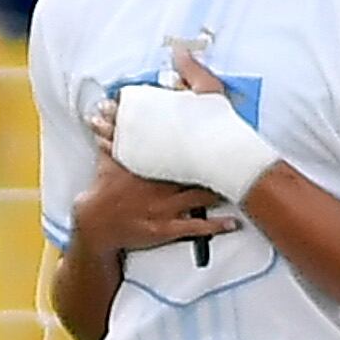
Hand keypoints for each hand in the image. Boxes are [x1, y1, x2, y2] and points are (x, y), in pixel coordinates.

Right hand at [71, 138, 245, 256]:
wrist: (95, 225)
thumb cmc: (104, 190)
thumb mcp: (108, 159)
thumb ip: (116, 137)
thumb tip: (108, 110)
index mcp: (149, 165)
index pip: (177, 149)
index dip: (198, 141)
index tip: (217, 132)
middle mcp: (159, 185)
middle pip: (195, 172)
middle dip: (216, 165)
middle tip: (238, 156)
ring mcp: (164, 208)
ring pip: (200, 198)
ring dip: (222, 192)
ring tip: (244, 186)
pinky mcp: (165, 229)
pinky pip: (195, 227)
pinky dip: (216, 225)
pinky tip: (233, 222)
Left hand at [107, 48, 279, 199]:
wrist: (217, 154)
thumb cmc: (215, 122)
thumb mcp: (206, 86)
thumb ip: (189, 67)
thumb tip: (180, 50)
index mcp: (147, 99)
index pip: (128, 97)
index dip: (125, 100)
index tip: (119, 100)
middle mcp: (134, 119)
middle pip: (114, 114)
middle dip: (109, 112)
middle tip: (101, 111)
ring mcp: (133, 141)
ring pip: (109, 133)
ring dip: (102, 128)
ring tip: (96, 125)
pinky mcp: (136, 162)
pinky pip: (116, 153)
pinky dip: (109, 147)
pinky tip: (105, 146)